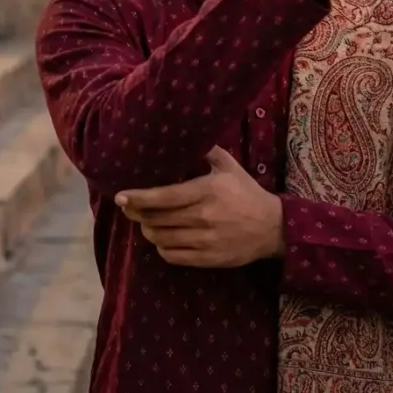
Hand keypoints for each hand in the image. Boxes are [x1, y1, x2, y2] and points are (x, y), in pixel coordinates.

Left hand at [115, 146, 284, 267]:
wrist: (272, 227)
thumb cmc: (246, 192)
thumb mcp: (228, 165)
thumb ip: (205, 150)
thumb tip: (181, 133)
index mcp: (207, 191)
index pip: (164, 197)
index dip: (138, 198)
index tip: (120, 196)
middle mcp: (204, 217)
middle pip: (157, 219)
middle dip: (137, 214)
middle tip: (129, 207)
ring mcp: (205, 240)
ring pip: (161, 238)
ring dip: (147, 230)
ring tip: (146, 222)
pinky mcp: (207, 259)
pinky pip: (172, 256)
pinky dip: (161, 247)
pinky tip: (162, 238)